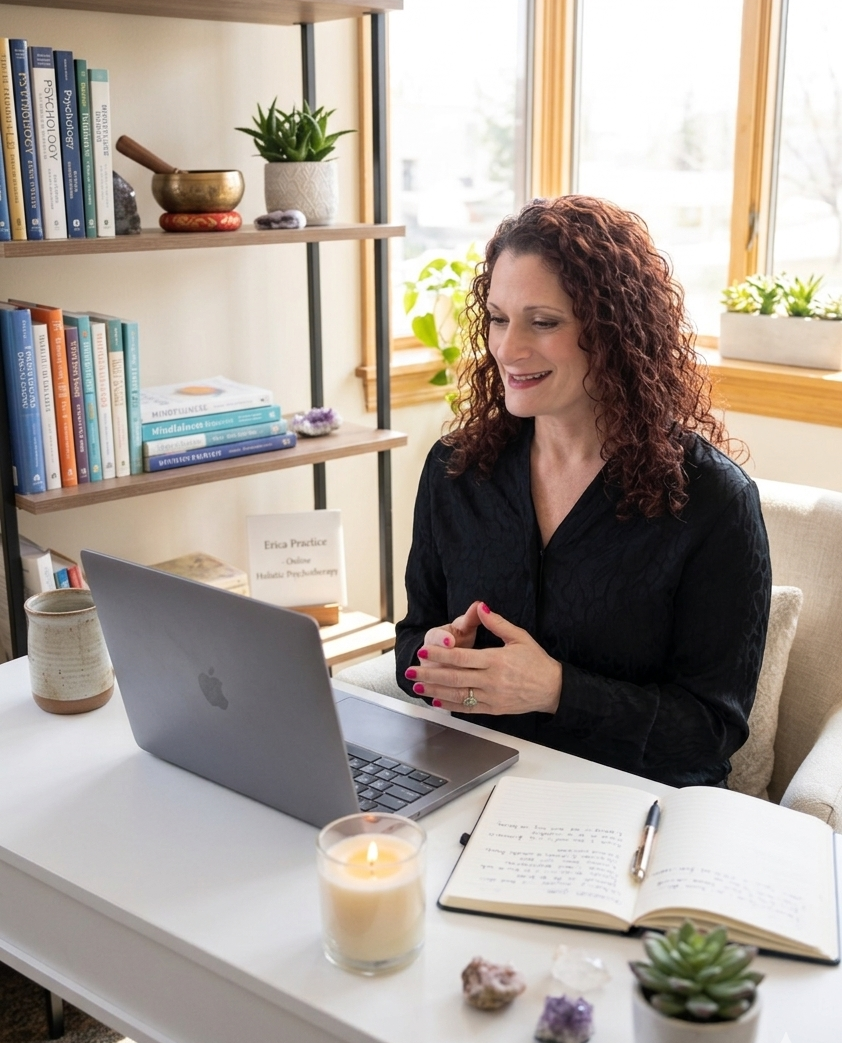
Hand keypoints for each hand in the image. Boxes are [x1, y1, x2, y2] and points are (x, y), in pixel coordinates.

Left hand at [406, 603, 562, 715]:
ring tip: (417, 687)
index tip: (424, 651)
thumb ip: (498, 623)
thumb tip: (482, 608)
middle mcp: (492, 680)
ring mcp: (492, 697)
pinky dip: (451, 705)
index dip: (441, 654)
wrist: (553, 689)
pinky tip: (437, 702)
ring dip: (435, 691)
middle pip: (454, 677)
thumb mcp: (520, 637)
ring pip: (458, 694)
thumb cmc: (537, 661)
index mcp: (496, 660)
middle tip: (410, 672)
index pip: (462, 657)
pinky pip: (469, 709)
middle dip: (430, 674)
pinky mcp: (494, 709)